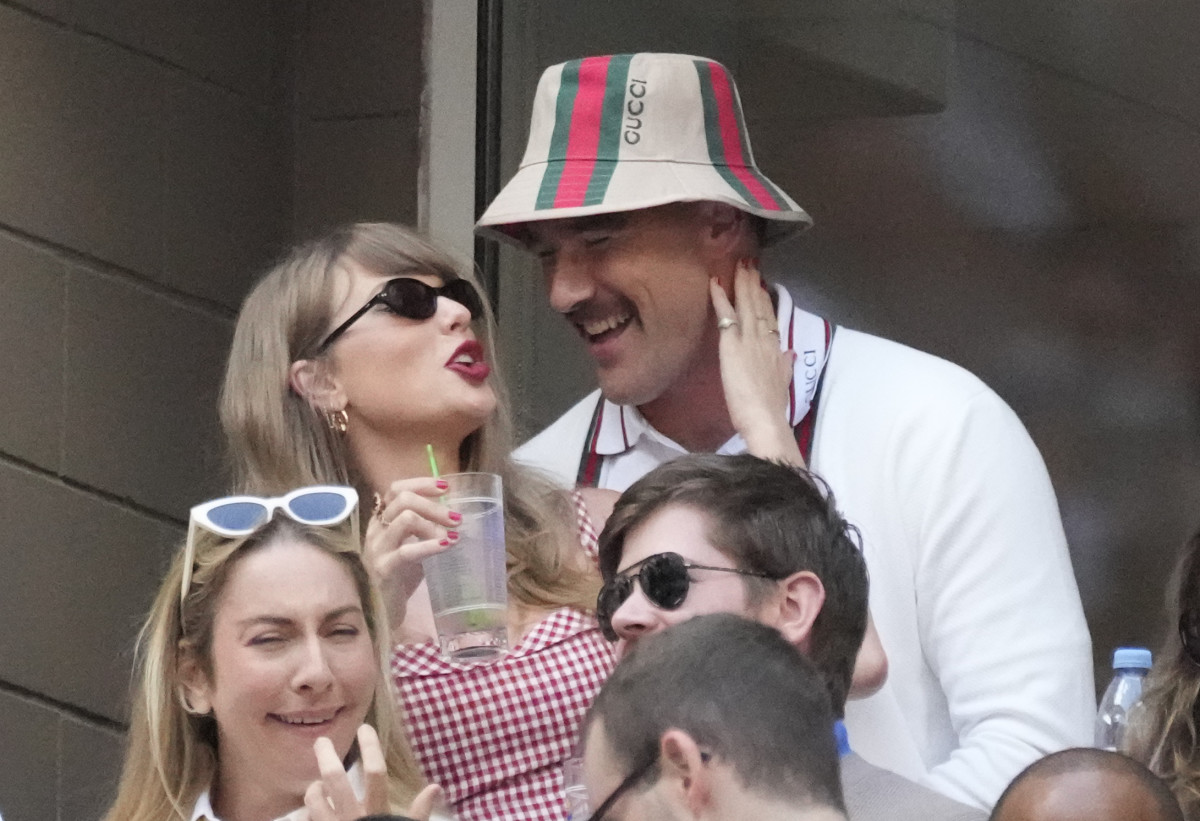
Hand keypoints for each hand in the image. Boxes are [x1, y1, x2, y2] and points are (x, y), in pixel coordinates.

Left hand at [305, 725, 443, 820]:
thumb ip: (419, 812)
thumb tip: (435, 787)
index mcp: (376, 813)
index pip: (375, 773)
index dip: (370, 748)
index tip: (365, 728)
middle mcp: (351, 818)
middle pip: (335, 780)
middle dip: (326, 757)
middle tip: (321, 742)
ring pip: (314, 800)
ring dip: (314, 788)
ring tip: (317, 784)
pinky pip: (307, 820)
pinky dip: (308, 812)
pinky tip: (311, 811)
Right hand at [364, 478, 458, 634]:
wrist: (379, 612)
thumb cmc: (399, 578)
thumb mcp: (412, 546)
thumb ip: (425, 529)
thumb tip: (455, 515)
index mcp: (381, 521)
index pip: (396, 489)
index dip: (421, 484)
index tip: (446, 487)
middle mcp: (376, 530)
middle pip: (404, 500)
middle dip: (435, 505)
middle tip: (457, 518)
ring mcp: (378, 549)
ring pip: (406, 519)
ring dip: (434, 524)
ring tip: (452, 535)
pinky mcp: (384, 569)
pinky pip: (407, 551)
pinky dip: (431, 545)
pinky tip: (448, 545)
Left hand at [710, 261, 803, 465]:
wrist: (765, 419)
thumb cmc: (772, 408)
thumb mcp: (783, 383)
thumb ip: (785, 365)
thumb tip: (788, 353)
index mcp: (776, 349)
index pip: (771, 318)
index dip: (766, 300)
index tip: (763, 285)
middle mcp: (765, 339)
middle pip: (760, 306)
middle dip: (755, 284)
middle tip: (750, 264)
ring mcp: (749, 339)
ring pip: (746, 305)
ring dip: (742, 284)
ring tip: (740, 265)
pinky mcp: (732, 344)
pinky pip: (725, 315)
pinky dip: (720, 297)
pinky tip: (715, 282)